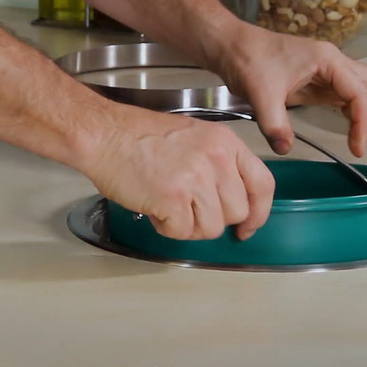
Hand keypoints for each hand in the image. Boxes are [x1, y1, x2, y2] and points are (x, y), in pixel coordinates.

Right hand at [85, 106, 274, 239]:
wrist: (104, 134)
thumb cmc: (138, 137)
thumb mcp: (194, 138)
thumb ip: (218, 164)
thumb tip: (230, 201)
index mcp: (225, 143)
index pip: (262, 184)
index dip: (258, 212)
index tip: (247, 226)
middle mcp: (216, 159)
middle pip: (236, 212)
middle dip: (212, 218)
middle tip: (187, 208)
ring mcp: (196, 179)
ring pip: (211, 228)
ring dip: (187, 225)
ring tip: (167, 204)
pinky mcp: (174, 198)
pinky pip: (181, 232)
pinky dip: (165, 227)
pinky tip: (153, 206)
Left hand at [213, 22, 366, 156]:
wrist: (232, 46)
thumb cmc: (248, 60)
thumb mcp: (260, 94)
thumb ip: (274, 123)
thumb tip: (286, 148)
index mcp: (328, 60)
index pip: (360, 94)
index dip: (363, 123)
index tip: (356, 148)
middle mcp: (334, 63)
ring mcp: (328, 71)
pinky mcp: (317, 80)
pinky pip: (348, 95)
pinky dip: (357, 111)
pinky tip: (354, 129)